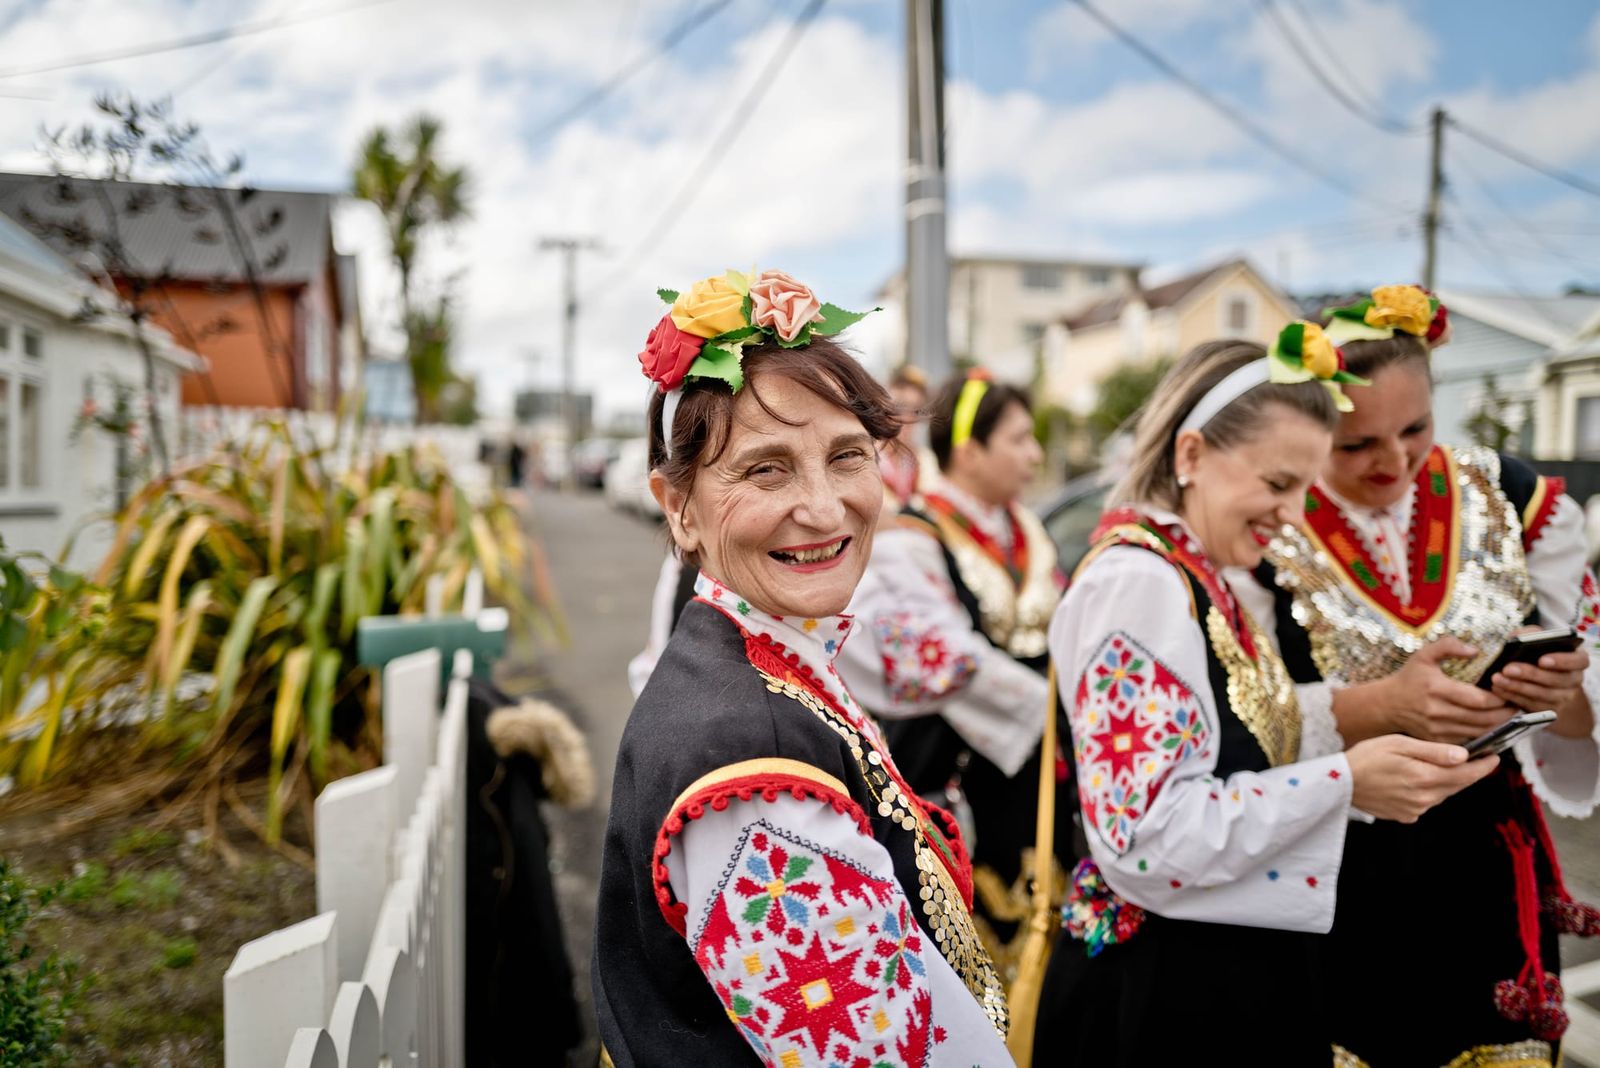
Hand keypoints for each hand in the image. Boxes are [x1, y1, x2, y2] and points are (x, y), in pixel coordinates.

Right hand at [1346, 734, 1499, 822]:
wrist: (1337, 783)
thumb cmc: (1366, 756)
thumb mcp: (1399, 744)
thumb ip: (1433, 751)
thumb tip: (1464, 755)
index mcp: (1425, 778)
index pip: (1466, 774)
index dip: (1484, 766)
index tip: (1496, 757)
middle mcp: (1424, 798)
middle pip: (1458, 785)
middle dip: (1469, 772)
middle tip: (1479, 759)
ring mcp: (1416, 809)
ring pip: (1443, 794)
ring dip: (1448, 781)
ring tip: (1445, 766)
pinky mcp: (1405, 816)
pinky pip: (1426, 802)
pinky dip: (1429, 790)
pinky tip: (1416, 779)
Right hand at [1378, 637, 1516, 742]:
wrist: (1387, 704)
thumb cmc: (1409, 678)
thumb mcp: (1424, 655)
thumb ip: (1448, 646)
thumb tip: (1475, 651)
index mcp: (1437, 689)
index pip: (1478, 699)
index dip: (1499, 698)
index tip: (1508, 692)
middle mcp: (1437, 712)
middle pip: (1483, 719)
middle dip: (1505, 714)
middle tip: (1517, 705)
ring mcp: (1437, 729)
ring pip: (1479, 732)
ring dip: (1498, 726)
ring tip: (1508, 715)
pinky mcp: (1438, 741)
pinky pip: (1469, 741)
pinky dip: (1484, 735)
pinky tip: (1492, 725)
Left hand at [1489, 636, 1588, 714]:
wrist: (1536, 676)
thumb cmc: (1537, 653)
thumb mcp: (1536, 639)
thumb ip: (1530, 634)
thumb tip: (1517, 637)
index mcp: (1577, 660)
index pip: (1580, 661)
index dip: (1563, 661)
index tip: (1542, 660)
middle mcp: (1574, 680)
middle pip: (1558, 680)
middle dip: (1530, 674)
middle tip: (1507, 669)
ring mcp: (1564, 697)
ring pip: (1543, 695)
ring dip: (1518, 687)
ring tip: (1497, 679)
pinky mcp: (1549, 710)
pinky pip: (1532, 706)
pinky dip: (1513, 697)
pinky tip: (1499, 689)